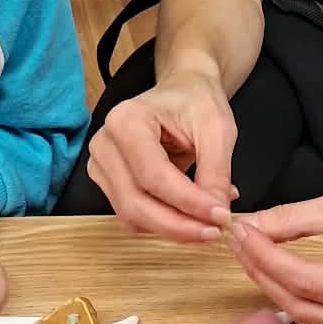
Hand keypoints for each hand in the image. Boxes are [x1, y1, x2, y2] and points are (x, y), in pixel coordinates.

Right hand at [86, 71, 236, 243]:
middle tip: (215, 231)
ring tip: (207, 222)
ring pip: (132, 216)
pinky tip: (189, 215)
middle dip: (178, 224)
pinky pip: (133, 216)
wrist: (183, 92)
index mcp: (126, 120)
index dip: (187, 202)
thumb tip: (217, 214)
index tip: (220, 216)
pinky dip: (162, 223)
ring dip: (171, 228)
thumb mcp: (217, 129)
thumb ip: (216, 172)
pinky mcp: (109, 183)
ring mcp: (102, 166)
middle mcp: (105, 144)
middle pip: (135, 202)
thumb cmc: (196, 102)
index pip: (153, 175)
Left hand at [229, 178, 322, 323]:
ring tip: (253, 252)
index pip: (304, 280)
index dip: (265, 257)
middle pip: (301, 305)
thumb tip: (251, 228)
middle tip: (240, 240)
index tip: (241, 231)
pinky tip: (279, 272)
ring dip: (274, 285)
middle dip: (263, 272)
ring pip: (308, 317)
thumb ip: (295, 219)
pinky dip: (298, 296)